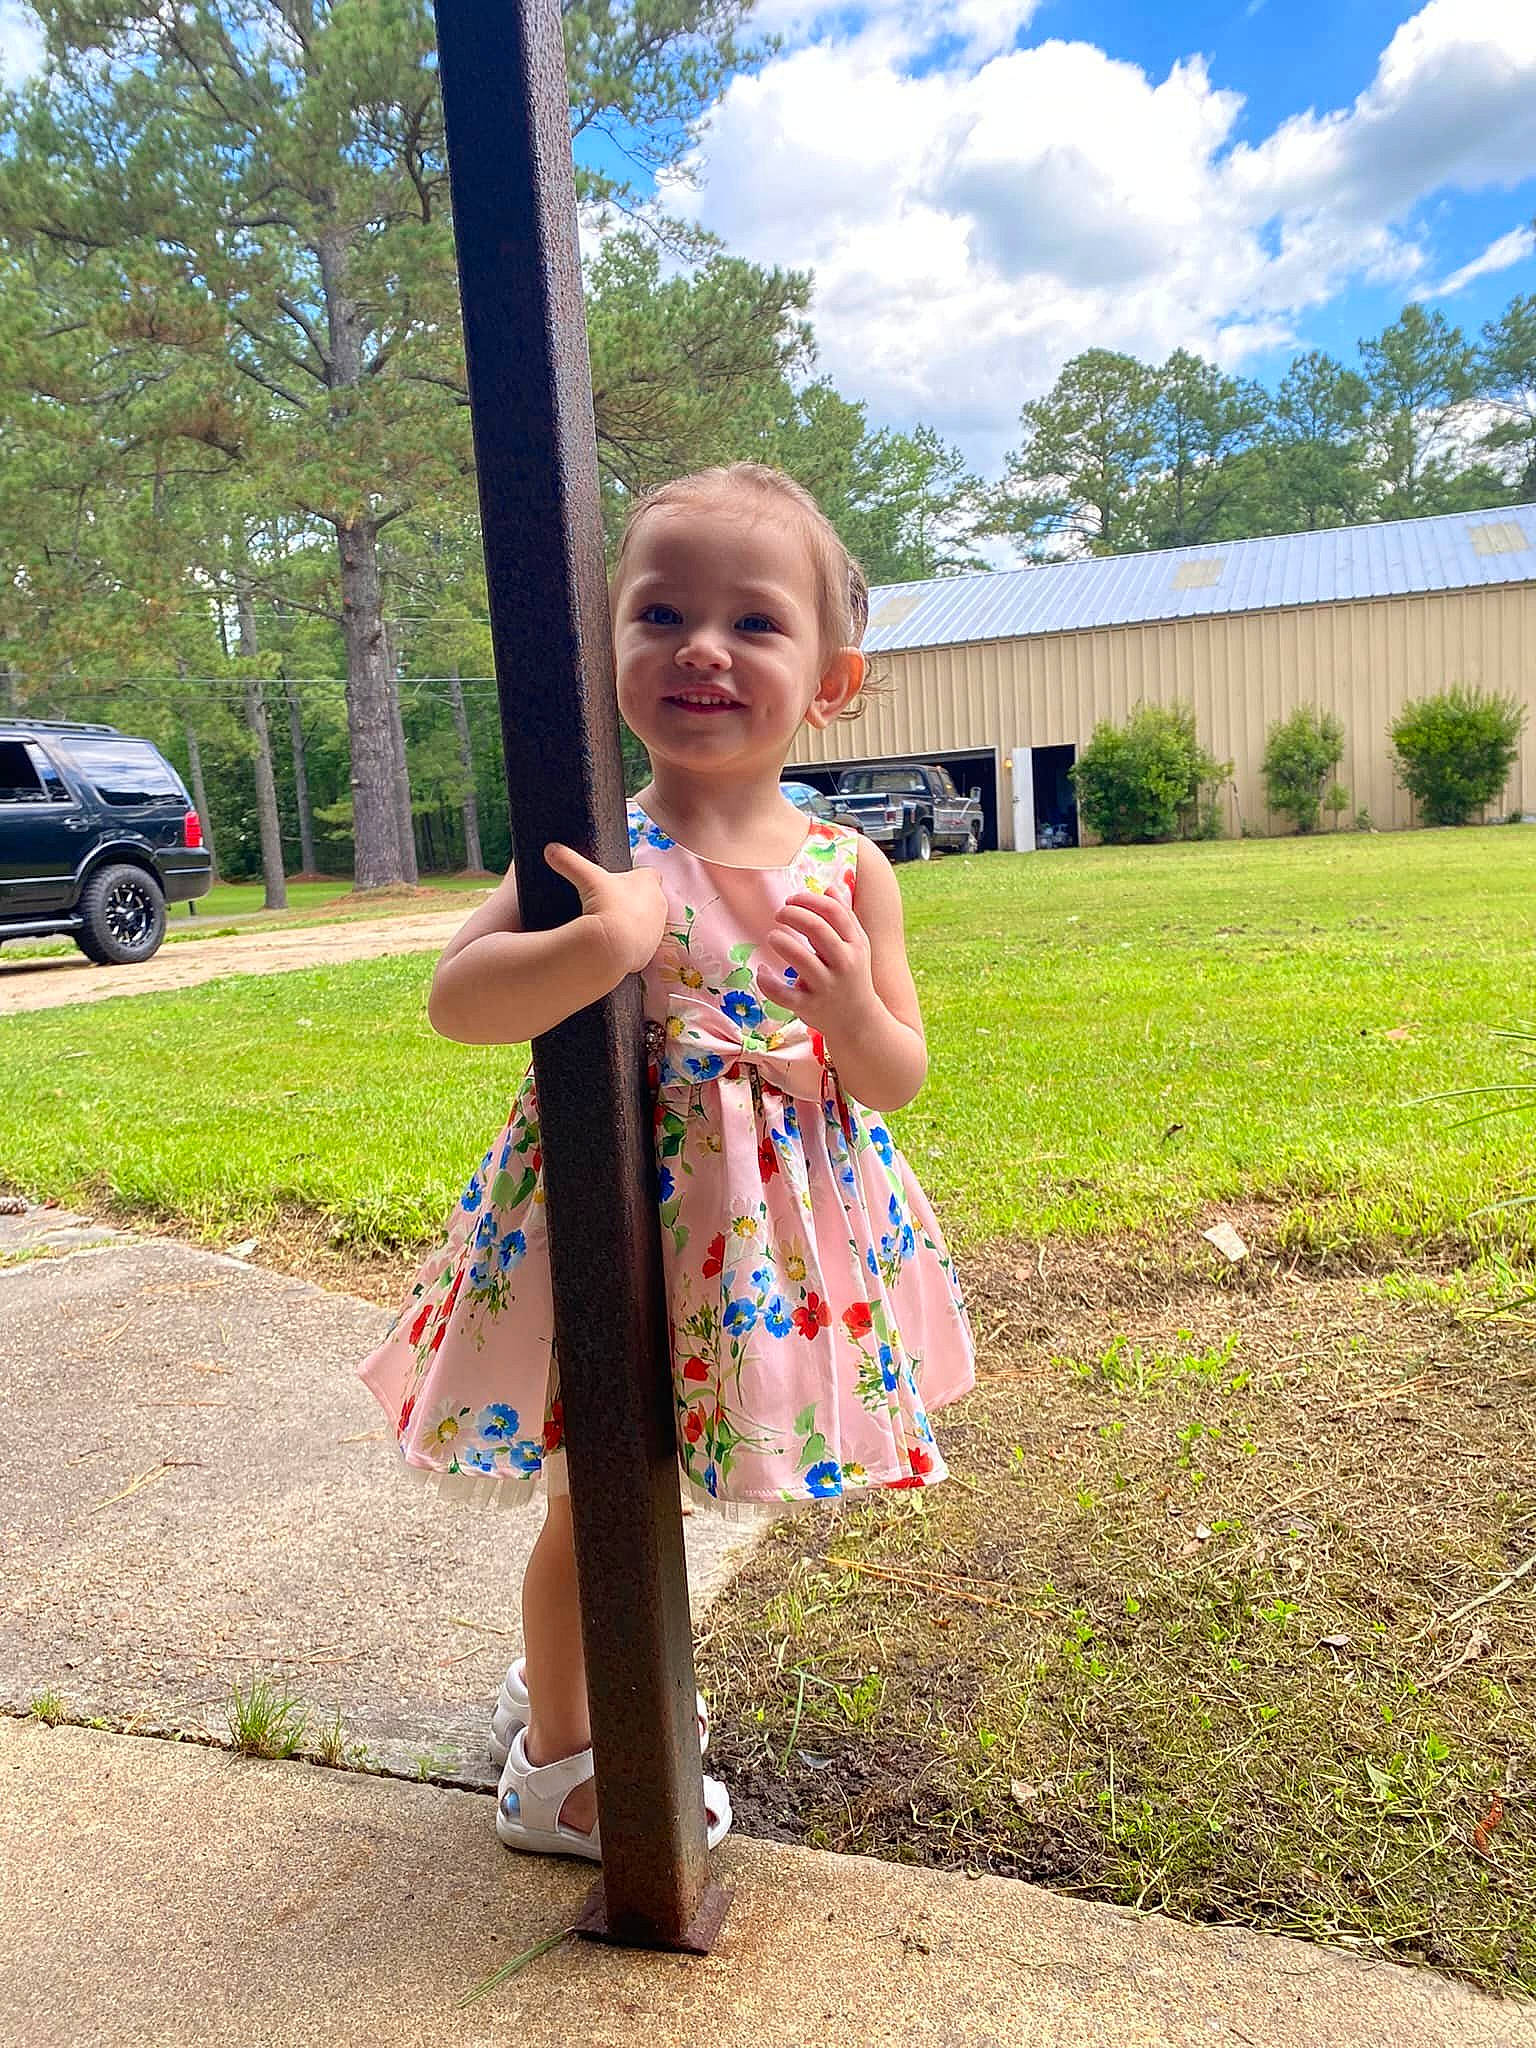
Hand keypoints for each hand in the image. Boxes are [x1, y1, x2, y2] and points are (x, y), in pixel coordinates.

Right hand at [544, 843, 667, 977]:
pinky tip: (614, 943)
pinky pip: (642, 943)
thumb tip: (551, 849)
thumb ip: (570, 861)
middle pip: (648, 898)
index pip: (648, 873)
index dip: (635, 876)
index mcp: (648, 882)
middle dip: (634, 900)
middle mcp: (658, 905)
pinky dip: (630, 942)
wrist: (613, 948)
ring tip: (611, 925)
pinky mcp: (650, 950)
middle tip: (610, 904)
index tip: (620, 881)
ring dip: (633, 922)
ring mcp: (656, 929)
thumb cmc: (607, 906)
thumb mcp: (586, 878)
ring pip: (647, 921)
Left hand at [758, 890, 877, 1030]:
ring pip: (800, 958)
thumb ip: (844, 916)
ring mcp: (826, 986)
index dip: (809, 900)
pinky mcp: (809, 1007)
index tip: (792, 900)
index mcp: (855, 944)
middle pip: (817, 928)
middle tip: (779, 914)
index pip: (833, 911)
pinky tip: (762, 971)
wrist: (859, 1021)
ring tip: (772, 936)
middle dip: (792, 915)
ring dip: (780, 941)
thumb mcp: (857, 945)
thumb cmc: (853, 976)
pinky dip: (768, 982)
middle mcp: (843, 963)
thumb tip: (830, 886)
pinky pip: (783, 994)